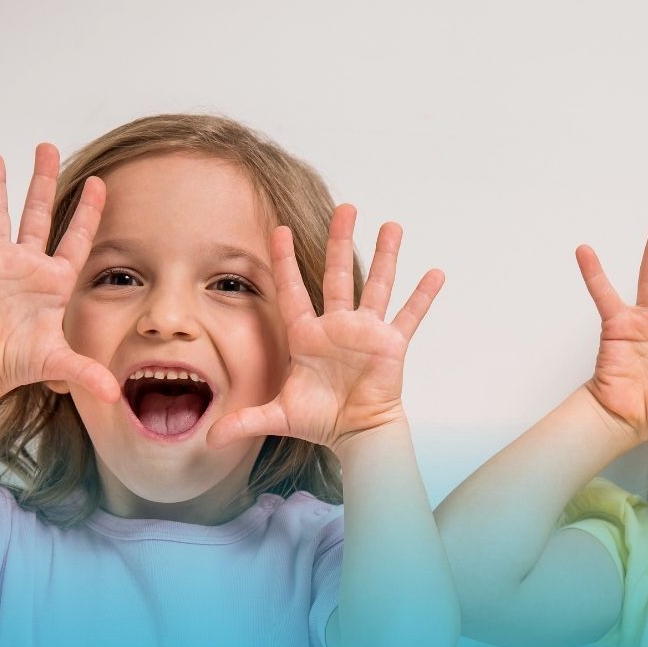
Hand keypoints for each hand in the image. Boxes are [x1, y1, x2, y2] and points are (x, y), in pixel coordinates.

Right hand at [0, 145, 119, 402]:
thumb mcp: (60, 364)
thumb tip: (113, 394)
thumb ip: (87, 373)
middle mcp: (29, 264)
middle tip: (46, 147)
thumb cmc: (22, 360)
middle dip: (42, 180)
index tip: (99, 183)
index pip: (76, 237)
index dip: (88, 211)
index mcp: (56, 280)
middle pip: (37, 213)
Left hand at [205, 205, 442, 452]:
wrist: (356, 434)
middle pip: (338, 274)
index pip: (292, 291)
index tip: (279, 230)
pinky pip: (409, 316)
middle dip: (341, 240)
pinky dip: (422, 296)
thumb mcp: (278, 417)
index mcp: (307, 336)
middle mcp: (337, 326)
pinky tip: (436, 273)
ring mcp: (366, 333)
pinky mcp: (391, 345)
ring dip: (386, 256)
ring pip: (376, 286)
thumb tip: (211, 439)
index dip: (284, 262)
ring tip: (392, 226)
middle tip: (345, 208)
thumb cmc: (321, 420)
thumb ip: (246, 420)